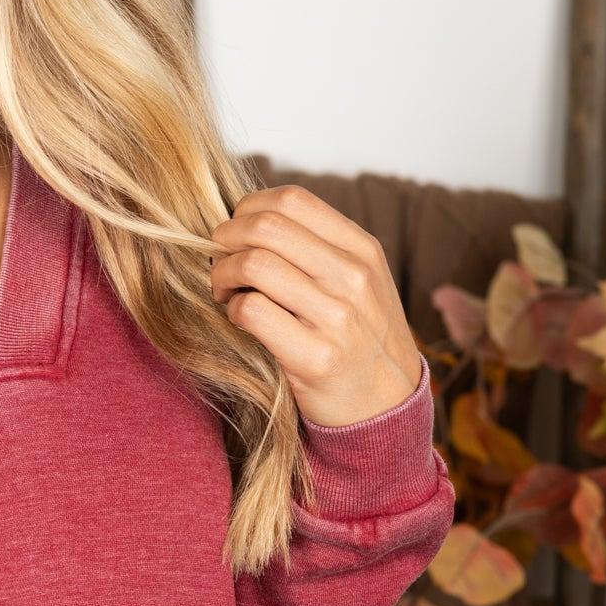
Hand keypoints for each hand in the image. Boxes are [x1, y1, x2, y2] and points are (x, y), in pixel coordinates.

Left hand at [208, 185, 421, 426]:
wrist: (387, 405)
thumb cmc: (360, 337)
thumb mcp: (360, 281)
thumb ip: (318, 247)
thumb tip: (250, 218)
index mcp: (362, 249)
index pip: (291, 199)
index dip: (247, 209)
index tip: (235, 233)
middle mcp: (353, 277)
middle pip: (266, 227)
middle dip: (225, 239)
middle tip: (218, 260)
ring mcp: (338, 317)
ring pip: (254, 265)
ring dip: (222, 275)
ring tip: (224, 291)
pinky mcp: (316, 357)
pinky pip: (251, 312)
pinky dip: (232, 311)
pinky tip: (238, 319)